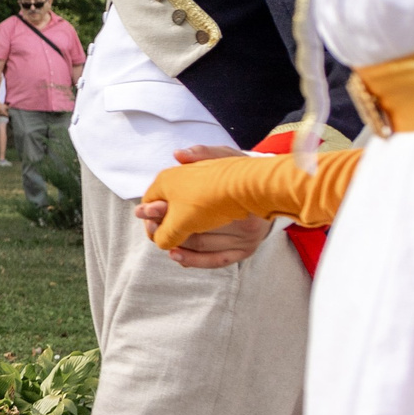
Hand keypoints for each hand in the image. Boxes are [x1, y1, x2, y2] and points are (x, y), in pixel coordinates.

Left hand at [136, 145, 268, 268]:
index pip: (190, 204)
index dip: (163, 208)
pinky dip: (194, 260)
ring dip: (176, 245)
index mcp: (235, 195)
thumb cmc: (239, 173)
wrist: (269, 189)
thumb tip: (179, 155)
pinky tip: (177, 256)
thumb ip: (202, 154)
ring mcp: (246, 238)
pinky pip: (216, 260)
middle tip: (149, 226)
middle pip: (194, 228)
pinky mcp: (246, 250)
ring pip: (202, 246)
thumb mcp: (224, 156)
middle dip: (166, 228)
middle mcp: (244, 220)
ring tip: (159, 240)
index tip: (144, 210)